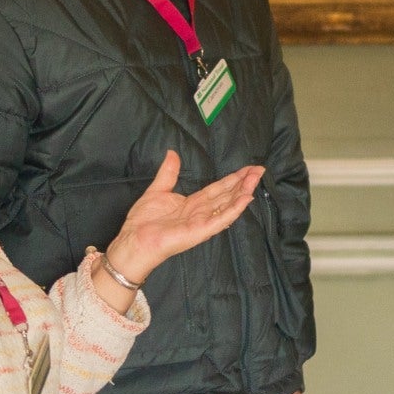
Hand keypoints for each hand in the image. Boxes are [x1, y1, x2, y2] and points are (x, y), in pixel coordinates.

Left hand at [106, 153, 264, 287]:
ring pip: (228, 205)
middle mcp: (202, 212)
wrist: (134, 240)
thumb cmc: (143, 221)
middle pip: (227, 195)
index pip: (219, 188)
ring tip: (255, 180)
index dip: (233, 178)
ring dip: (242, 192)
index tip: (248, 168)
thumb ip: (168, 173)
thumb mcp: (157, 190)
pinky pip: (221, 219)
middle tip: (259, 170)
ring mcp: (203, 222)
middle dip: (244, 182)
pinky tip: (245, 199)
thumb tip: (172, 153)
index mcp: (194, 203)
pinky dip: (234, 210)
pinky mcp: (201, 231)